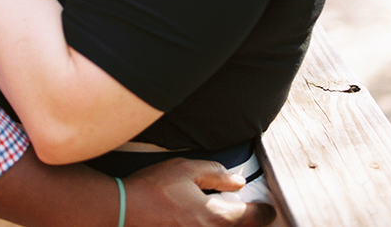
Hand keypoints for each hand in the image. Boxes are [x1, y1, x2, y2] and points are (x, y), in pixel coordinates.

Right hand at [124, 158, 275, 226]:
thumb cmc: (153, 188)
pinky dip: (209, 226)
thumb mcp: (185, 169)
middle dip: (246, 221)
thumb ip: (216, 174)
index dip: (264, 211)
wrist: (123, 211)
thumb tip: (238, 183)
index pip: (254, 218)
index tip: (267, 208)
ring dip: (227, 225)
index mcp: (216, 217)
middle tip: (244, 211)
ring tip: (219, 213)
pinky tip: (199, 218)